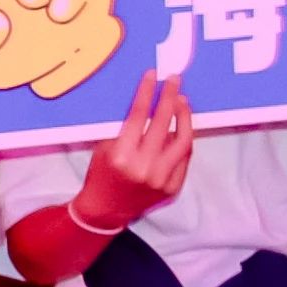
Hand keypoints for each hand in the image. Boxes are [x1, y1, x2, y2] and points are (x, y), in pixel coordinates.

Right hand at [73, 74, 194, 232]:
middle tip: (175, 81)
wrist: (105, 210)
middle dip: (170, 97)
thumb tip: (147, 100)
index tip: (153, 76)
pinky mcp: (172, 188)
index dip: (147, 92)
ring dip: (184, 118)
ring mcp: (161, 179)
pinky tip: (181, 127)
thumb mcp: (105, 147)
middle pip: (164, 124)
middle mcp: (144, 167)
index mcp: (122, 155)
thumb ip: (126, 128)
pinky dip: (183, 141)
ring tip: (182, 102)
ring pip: (183, 141)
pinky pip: (184, 158)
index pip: (139, 116)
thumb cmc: (101, 174)